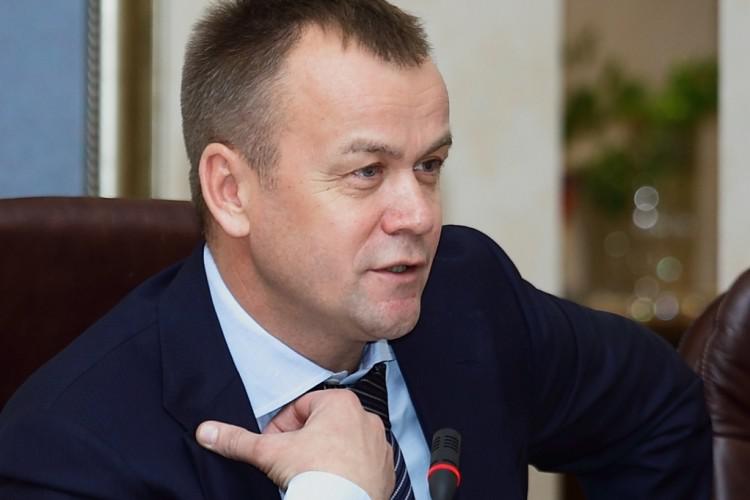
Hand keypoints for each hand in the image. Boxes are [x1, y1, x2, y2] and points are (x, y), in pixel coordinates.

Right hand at [196, 389, 394, 499]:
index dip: (282, 428)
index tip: (275, 447)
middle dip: (304, 442)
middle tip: (290, 464)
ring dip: (327, 456)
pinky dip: (348, 472)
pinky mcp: (385, 468)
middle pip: (323, 425)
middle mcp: (365, 418)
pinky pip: (363, 464)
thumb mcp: (269, 452)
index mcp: (340, 403)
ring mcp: (379, 444)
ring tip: (312, 476)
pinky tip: (333, 485)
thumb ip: (238, 440)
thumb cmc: (316, 475)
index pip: (301, 407)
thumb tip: (207, 431)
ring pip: (344, 444)